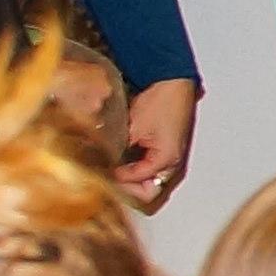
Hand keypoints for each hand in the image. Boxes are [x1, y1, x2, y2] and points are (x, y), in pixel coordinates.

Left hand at [116, 78, 200, 211]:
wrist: (172, 83)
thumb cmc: (160, 101)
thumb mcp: (132, 129)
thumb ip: (119, 153)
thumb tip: (103, 167)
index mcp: (167, 160)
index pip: (141, 188)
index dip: (119, 185)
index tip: (102, 177)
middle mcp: (173, 164)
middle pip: (148, 192)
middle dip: (127, 190)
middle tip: (107, 183)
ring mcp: (172, 159)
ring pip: (150, 183)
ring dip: (131, 182)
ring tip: (112, 174)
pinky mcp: (167, 151)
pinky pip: (151, 170)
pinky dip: (136, 171)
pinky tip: (122, 164)